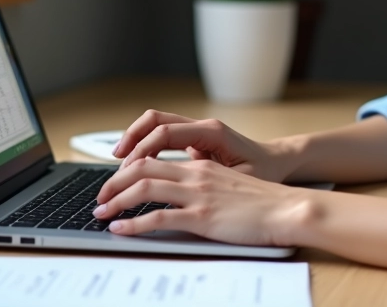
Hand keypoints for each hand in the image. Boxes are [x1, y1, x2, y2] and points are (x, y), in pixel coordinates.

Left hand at [93, 157, 311, 244]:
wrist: (287, 209)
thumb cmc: (262, 201)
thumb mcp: (228, 183)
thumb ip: (203, 182)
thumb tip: (180, 192)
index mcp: (201, 164)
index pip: (153, 156)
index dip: (127, 168)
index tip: (114, 182)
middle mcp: (196, 173)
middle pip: (141, 167)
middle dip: (113, 182)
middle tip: (100, 197)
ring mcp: (198, 194)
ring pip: (144, 188)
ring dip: (116, 201)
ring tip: (101, 213)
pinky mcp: (202, 217)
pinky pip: (158, 218)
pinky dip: (133, 224)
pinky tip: (121, 230)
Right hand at [113, 109, 293, 182]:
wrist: (277, 161)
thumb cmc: (263, 171)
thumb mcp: (241, 178)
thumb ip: (213, 179)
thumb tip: (183, 185)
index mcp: (211, 132)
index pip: (165, 132)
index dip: (142, 149)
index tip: (126, 168)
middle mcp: (201, 126)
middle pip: (155, 120)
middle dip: (131, 138)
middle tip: (114, 162)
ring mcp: (196, 130)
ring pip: (156, 124)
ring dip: (135, 139)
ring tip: (119, 162)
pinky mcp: (194, 139)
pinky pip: (163, 135)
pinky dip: (146, 145)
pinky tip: (136, 164)